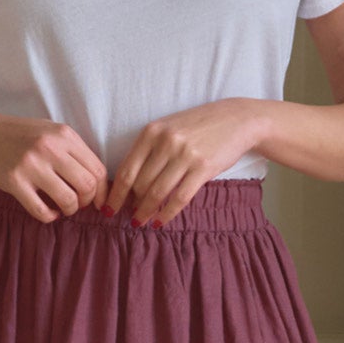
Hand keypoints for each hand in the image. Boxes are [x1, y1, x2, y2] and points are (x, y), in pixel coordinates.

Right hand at [0, 114, 109, 221]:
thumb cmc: (20, 135)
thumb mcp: (50, 132)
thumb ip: (73, 151)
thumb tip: (99, 182)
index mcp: (64, 135)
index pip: (97, 169)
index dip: (103, 191)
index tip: (98, 201)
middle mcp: (50, 148)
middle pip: (87, 186)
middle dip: (87, 201)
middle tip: (78, 203)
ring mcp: (31, 165)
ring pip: (68, 200)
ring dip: (70, 210)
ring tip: (63, 208)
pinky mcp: (14, 182)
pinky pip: (41, 210)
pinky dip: (50, 217)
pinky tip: (49, 212)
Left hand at [102, 101, 268, 225]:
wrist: (235, 119)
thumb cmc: (198, 127)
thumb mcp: (168, 128)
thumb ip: (149, 150)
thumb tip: (129, 184)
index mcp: (151, 132)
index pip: (126, 170)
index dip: (114, 194)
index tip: (107, 209)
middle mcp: (166, 142)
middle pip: (140, 184)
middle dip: (131, 205)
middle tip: (129, 217)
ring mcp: (185, 155)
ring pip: (157, 193)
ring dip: (146, 212)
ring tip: (141, 222)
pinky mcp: (203, 168)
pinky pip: (179, 197)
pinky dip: (167, 213)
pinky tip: (160, 222)